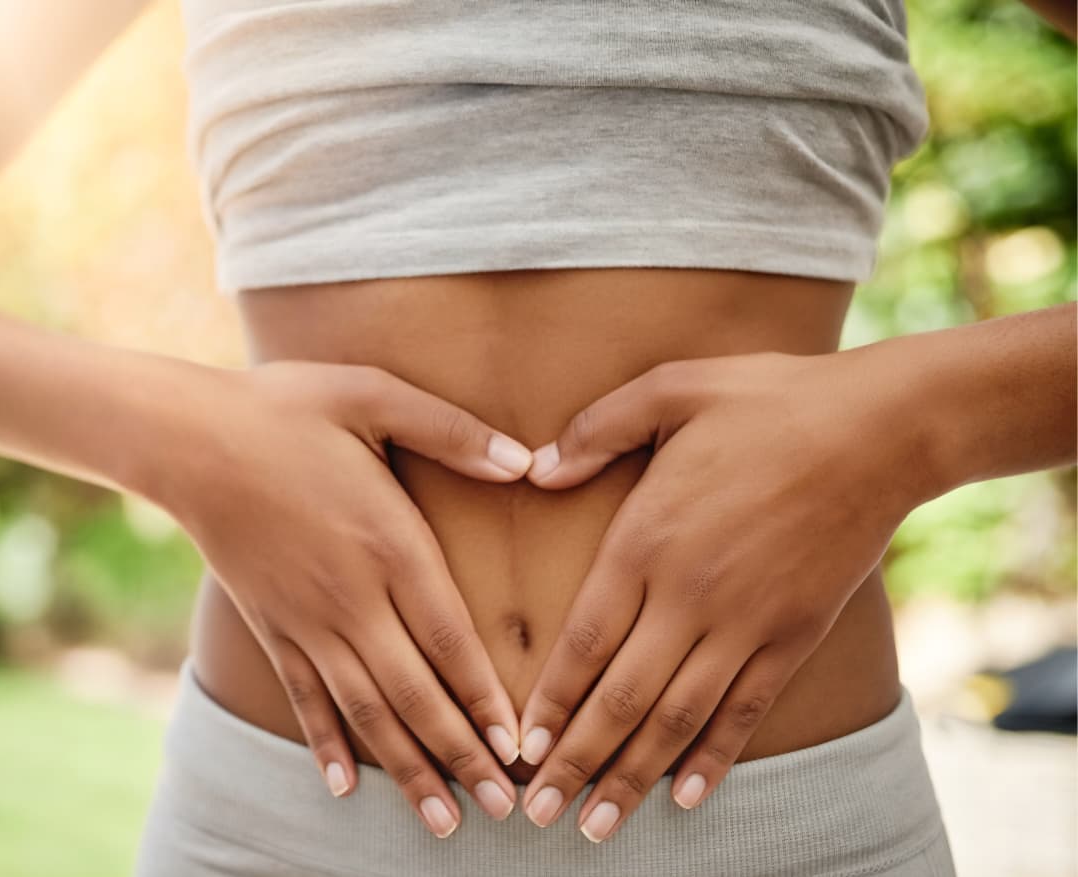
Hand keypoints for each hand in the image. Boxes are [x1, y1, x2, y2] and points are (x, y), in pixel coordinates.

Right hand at [157, 360, 533, 837]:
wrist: (186, 434)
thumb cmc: (287, 408)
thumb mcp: (375, 395)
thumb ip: (452, 432)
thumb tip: (524, 460)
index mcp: (389, 542)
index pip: (451, 637)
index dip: (486, 697)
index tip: (519, 747)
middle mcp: (352, 595)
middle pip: (416, 692)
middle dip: (463, 755)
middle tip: (505, 807)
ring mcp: (306, 618)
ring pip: (365, 710)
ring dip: (407, 769)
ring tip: (444, 821)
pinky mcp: (270, 623)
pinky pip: (304, 696)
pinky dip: (325, 743)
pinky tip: (342, 786)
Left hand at [514, 350, 919, 841]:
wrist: (879, 427)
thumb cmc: (769, 399)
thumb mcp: (671, 389)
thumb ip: (597, 430)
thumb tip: (538, 468)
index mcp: (649, 537)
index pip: (585, 638)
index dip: (550, 699)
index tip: (521, 747)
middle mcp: (691, 593)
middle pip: (621, 696)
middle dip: (576, 760)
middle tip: (539, 814)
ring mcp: (747, 622)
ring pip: (678, 718)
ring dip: (633, 776)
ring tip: (597, 827)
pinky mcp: (794, 634)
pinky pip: (747, 710)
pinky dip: (715, 758)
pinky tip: (688, 797)